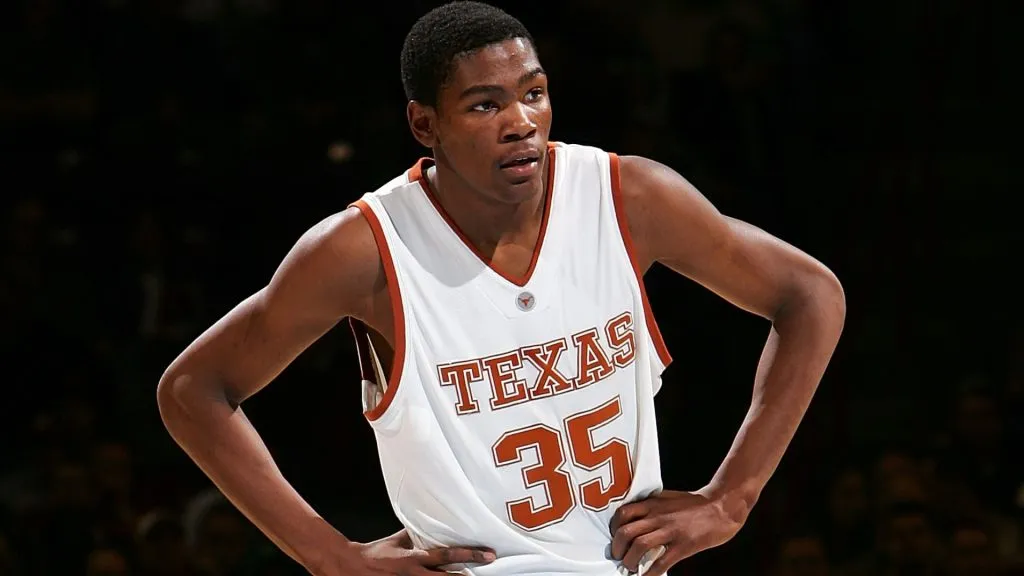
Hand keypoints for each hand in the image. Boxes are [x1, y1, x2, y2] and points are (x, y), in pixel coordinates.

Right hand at [313, 529, 495, 574]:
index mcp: (414, 558)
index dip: (469, 554)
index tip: (489, 554)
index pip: (446, 555)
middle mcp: (414, 575)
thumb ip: (418, 535)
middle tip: (489, 572)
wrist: (351, 568)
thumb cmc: (377, 552)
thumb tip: (436, 523)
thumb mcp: (399, 540)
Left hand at [610, 490, 743, 574]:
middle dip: (617, 548)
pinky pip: (661, 562)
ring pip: (639, 546)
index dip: (614, 529)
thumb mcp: (667, 498)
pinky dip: (649, 573)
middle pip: (626, 532)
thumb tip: (634, 520)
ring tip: (630, 567)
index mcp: (653, 503)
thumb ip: (650, 507)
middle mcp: (658, 516)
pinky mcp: (683, 545)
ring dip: (629, 561)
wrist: (721, 507)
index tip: (615, 538)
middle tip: (618, 556)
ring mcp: (670, 531)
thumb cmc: (694, 503)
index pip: (622, 514)